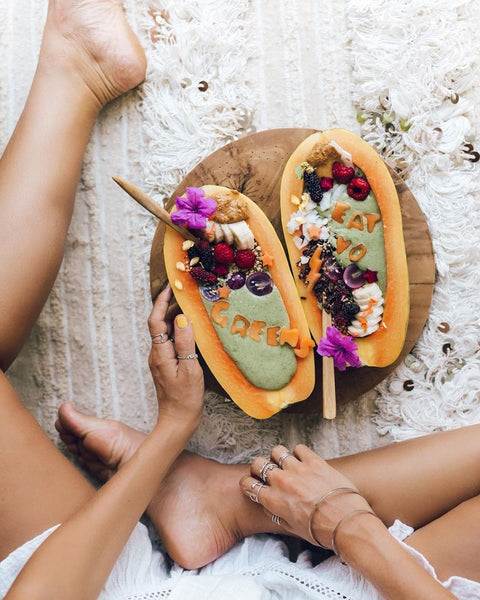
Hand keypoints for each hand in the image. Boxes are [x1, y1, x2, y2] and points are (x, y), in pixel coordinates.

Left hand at [147, 285, 203, 427]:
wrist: (177, 422)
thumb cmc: (185, 399)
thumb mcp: (190, 369)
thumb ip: (185, 342)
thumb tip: (182, 318)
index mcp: (160, 352)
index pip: (155, 319)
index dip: (161, 301)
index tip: (170, 287)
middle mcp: (156, 353)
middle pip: (160, 322)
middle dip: (170, 305)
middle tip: (187, 293)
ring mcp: (160, 360)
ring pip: (166, 332)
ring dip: (176, 317)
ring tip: (191, 306)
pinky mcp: (167, 365)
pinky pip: (171, 341)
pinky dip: (180, 331)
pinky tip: (192, 330)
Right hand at [240, 444, 374, 550]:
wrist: (346, 523)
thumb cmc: (321, 531)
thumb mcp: (292, 529)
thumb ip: (276, 515)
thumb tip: (270, 506)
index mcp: (273, 500)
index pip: (248, 484)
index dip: (248, 484)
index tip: (253, 484)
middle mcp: (281, 482)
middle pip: (258, 463)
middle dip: (259, 467)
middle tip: (267, 472)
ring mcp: (297, 469)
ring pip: (277, 451)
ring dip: (279, 457)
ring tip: (286, 464)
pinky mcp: (313, 461)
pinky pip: (298, 448)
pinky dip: (299, 453)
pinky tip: (304, 461)